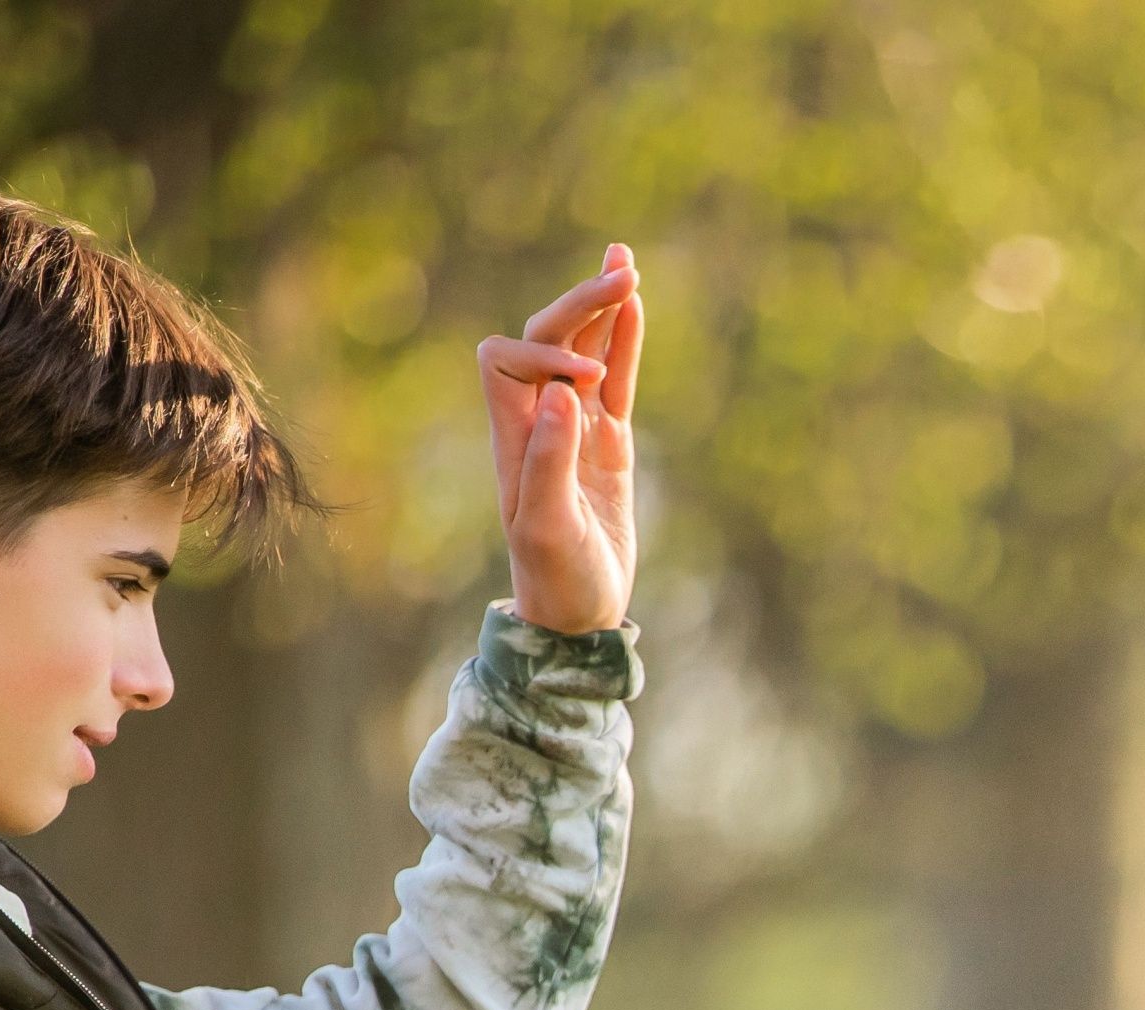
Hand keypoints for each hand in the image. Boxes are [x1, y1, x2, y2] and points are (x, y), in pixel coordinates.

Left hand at [482, 245, 641, 633]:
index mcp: (512, 437)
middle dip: (579, 303)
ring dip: (599, 305)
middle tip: (624, 270)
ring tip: (624, 259)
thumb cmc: (557, 579)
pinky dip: (623, 342)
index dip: (545, 354)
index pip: (509, 360)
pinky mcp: (606, 443)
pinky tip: (634, 305)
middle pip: (545, 336)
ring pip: (581, 349)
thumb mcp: (551, 528)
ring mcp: (574, 429)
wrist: (577, 616)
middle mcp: (537, 422)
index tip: (584, 388)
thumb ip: (549, 460)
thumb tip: (560, 391)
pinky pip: (614, 379)